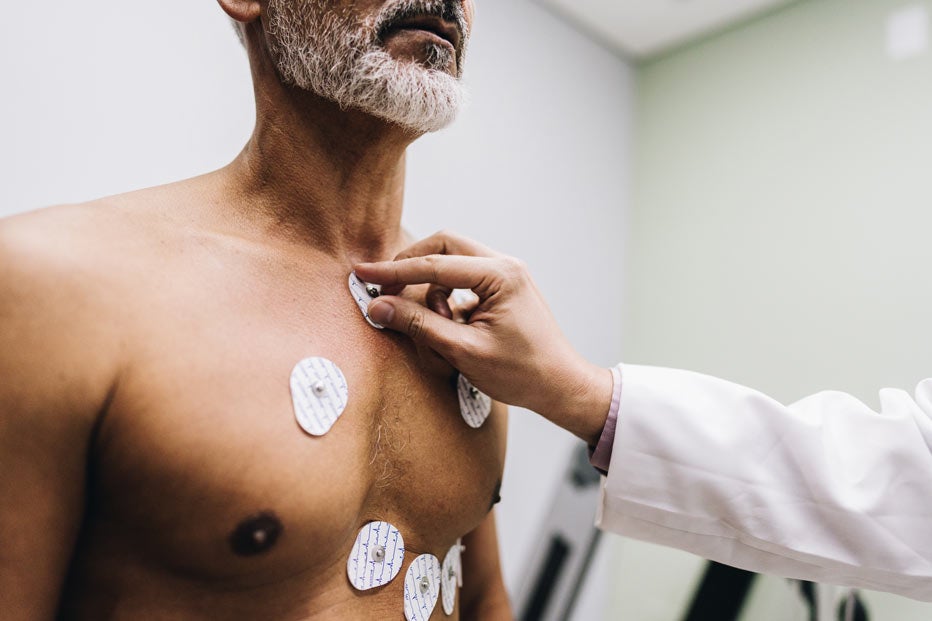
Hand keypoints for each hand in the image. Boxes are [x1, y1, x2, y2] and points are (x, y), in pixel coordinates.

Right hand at [354, 231, 612, 443]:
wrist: (560, 386)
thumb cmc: (521, 373)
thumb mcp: (463, 351)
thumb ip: (418, 325)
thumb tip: (378, 307)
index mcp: (501, 275)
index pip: (434, 264)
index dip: (393, 271)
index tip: (362, 273)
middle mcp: (505, 265)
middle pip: (443, 247)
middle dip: (411, 267)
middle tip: (386, 292)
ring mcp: (505, 274)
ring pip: (451, 263)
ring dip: (432, 289)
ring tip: (438, 328)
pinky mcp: (502, 287)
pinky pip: (462, 280)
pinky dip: (446, 298)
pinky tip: (451, 327)